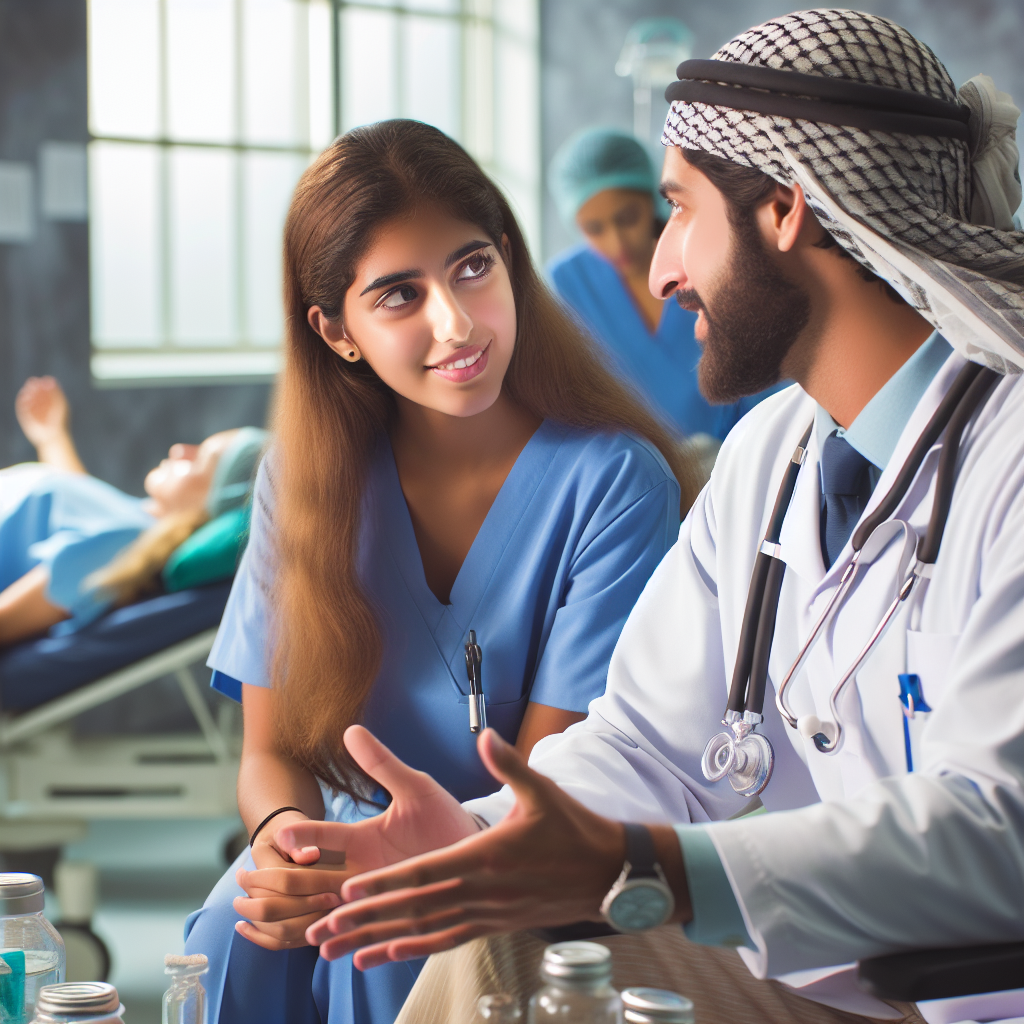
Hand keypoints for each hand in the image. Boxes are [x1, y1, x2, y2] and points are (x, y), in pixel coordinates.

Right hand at [15, 376, 70, 448]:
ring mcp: (31, 411)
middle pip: (34, 393)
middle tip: (34, 381)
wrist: (53, 435)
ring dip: (27, 391)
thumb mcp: (60, 404)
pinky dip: (22, 400)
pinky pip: (21, 406)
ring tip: (30, 387)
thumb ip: (55, 392)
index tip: (44, 379)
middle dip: (33, 386)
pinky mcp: (24, 416)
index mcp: (49, 403)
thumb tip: (50, 379)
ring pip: (27, 398)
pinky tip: (25, 395)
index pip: (44, 390)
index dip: (43, 384)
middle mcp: (39, 406)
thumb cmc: (59, 420)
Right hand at [236, 726, 480, 950]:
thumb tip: (351, 729)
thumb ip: (382, 763)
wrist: (478, 847)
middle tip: (270, 892)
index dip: (303, 836)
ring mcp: (378, 896)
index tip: (289, 837)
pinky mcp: (398, 918)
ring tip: (311, 934)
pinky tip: (339, 954)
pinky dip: (352, 945)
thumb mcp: (415, 787)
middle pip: (317, 880)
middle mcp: (363, 869)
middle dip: (294, 885)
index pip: (323, 836)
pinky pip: (369, 935)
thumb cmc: (444, 816)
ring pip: (337, 913)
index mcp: (362, 838)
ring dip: (320, 921)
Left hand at [304, 729, 629, 969]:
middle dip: (370, 916)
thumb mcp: (543, 790)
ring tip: (345, 947)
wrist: (609, 874)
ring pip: (428, 928)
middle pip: (417, 906)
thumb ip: (509, 764)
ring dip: (384, 937)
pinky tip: (388, 952)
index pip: (427, 872)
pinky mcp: (496, 924)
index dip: (387, 883)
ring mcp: (489, 913)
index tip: (349, 888)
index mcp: (487, 856)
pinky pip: (449, 939)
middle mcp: (483, 890)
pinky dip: (416, 948)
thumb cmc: (575, 829)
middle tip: (326, 926)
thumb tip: (487, 735)